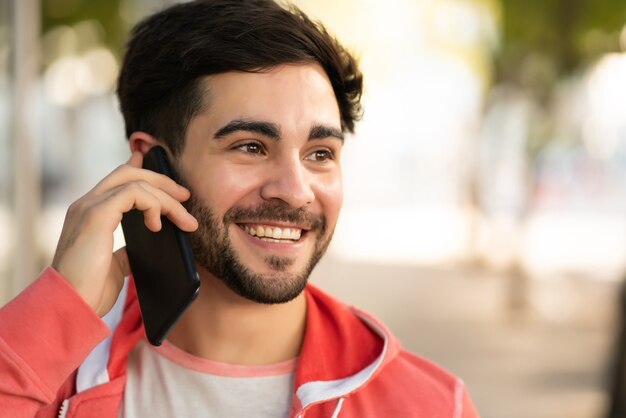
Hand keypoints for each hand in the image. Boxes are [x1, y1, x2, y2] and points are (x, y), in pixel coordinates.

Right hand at [51, 151, 197, 316]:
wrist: (71, 305)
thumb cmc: (89, 290)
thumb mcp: (115, 267)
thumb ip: (127, 252)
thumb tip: (147, 248)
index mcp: (89, 214)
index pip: (117, 180)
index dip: (143, 172)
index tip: (169, 182)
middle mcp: (86, 204)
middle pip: (128, 173)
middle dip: (162, 181)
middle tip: (185, 197)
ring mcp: (89, 206)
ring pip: (136, 182)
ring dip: (166, 199)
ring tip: (185, 221)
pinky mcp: (96, 214)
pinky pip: (133, 193)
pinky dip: (153, 205)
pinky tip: (158, 225)